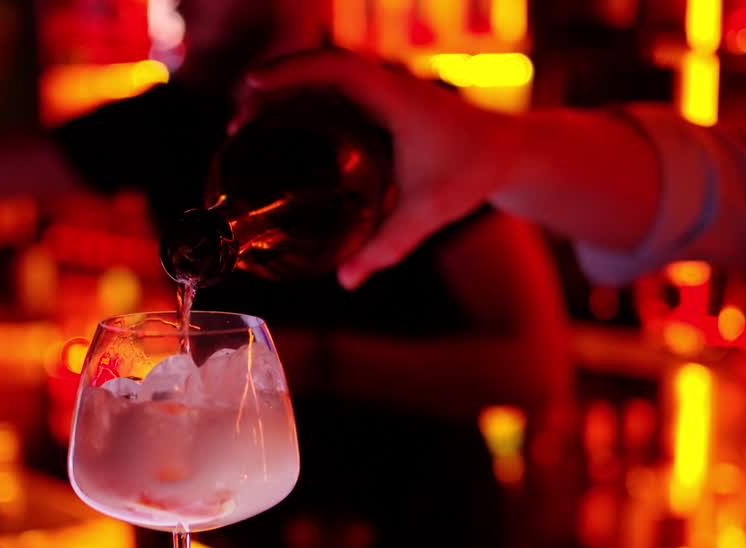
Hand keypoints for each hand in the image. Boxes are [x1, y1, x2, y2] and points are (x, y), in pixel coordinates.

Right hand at [246, 49, 526, 289]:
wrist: (508, 151)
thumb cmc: (473, 172)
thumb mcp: (429, 212)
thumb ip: (388, 247)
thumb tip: (347, 281)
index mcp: (395, 97)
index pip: (336, 68)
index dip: (292, 71)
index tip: (253, 87)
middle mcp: (385, 86)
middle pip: (317, 68)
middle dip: (273, 86)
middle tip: (237, 123)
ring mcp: (381, 92)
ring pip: (322, 79)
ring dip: (283, 92)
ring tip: (246, 126)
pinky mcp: (380, 104)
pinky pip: (333, 93)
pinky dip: (302, 103)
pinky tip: (279, 132)